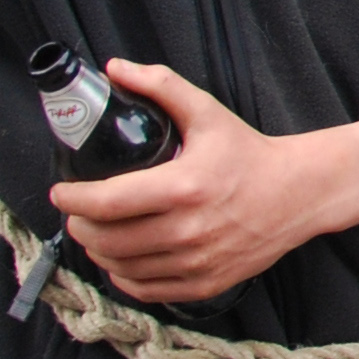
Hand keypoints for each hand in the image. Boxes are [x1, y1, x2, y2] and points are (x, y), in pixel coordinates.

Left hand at [46, 62, 329, 304]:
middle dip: (79, 227)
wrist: (298, 194)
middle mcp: (188, 230)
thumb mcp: (208, 113)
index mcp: (183, 186)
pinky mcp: (206, 283)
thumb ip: (161, 86)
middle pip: (107, 240)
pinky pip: (147, 290)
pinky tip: (120, 261)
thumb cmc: (250, 153)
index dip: (72, 199)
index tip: (60, 192)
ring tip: (94, 235)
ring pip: (122, 268)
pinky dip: (124, 278)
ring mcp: (197, 261)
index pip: (106, 202)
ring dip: (98, 253)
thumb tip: (115, 68)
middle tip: (76, 214)